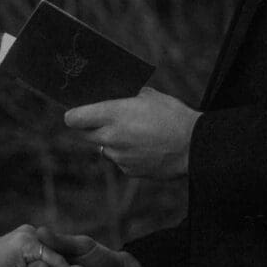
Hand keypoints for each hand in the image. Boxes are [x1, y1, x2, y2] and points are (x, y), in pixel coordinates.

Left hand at [65, 87, 201, 179]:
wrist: (194, 146)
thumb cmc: (173, 116)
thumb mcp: (150, 96)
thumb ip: (127, 98)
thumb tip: (116, 99)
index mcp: (113, 114)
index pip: (74, 119)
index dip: (73, 115)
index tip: (75, 113)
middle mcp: (111, 137)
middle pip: (84, 135)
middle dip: (91, 127)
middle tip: (104, 120)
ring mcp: (119, 157)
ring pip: (103, 148)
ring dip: (111, 141)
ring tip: (133, 133)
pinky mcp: (129, 171)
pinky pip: (119, 160)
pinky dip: (126, 154)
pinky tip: (144, 147)